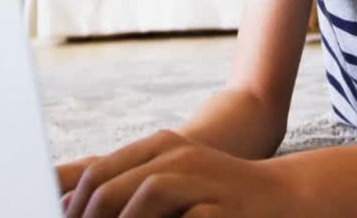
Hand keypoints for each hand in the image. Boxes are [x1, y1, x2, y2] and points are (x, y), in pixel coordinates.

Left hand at [57, 130, 308, 217]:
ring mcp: (204, 179)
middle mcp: (179, 156)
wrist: (285, 197)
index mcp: (160, 148)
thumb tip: (71, 208)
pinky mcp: (224, 207)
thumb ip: (128, 189)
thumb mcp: (172, 181)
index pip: (97, 172)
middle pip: (114, 184)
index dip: (73, 204)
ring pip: (148, 194)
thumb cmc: (218, 196)